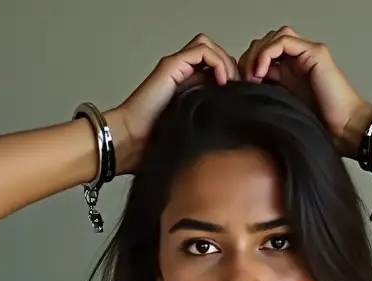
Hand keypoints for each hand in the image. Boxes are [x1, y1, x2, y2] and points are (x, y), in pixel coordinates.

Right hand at [108, 34, 238, 173]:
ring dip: (225, 61)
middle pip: (214, 54)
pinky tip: (222, 82)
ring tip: (230, 84)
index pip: (216, 68)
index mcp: (186, 86)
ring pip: (208, 46)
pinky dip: (217, 62)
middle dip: (231, 67)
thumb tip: (234, 124)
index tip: (240, 98)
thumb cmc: (154, 143)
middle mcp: (180, 72)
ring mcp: (175, 67)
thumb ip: (209, 120)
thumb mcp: (193, 131)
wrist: (131, 142)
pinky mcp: (171, 66)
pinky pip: (202, 50)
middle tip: (238, 90)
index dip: (231, 77)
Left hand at [237, 27, 371, 158]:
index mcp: (292, 73)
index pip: (263, 55)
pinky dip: (267, 53)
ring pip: (275, 37)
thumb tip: (243, 95)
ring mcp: (308, 54)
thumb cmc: (321, 127)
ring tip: (252, 75)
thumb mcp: (283, 111)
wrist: (345, 130)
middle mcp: (300, 60)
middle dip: (250, 57)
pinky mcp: (315, 53)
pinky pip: (284, 41)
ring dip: (258, 53)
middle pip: (267, 42)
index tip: (240, 86)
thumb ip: (267, 97)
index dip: (248, 65)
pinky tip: (261, 71)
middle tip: (243, 79)